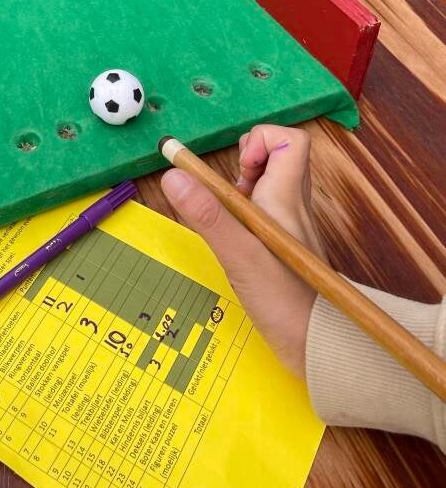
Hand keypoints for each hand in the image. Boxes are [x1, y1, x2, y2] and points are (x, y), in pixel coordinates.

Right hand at [161, 125, 327, 377]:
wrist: (316, 348)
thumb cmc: (283, 300)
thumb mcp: (238, 255)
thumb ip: (207, 214)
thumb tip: (173, 174)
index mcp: (287, 196)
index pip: (290, 140)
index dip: (260, 139)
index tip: (239, 168)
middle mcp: (292, 205)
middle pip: (278, 157)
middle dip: (246, 161)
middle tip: (230, 190)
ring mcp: (289, 226)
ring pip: (268, 184)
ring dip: (241, 188)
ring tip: (228, 215)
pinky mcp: (282, 246)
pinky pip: (263, 211)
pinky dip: (243, 213)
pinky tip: (232, 240)